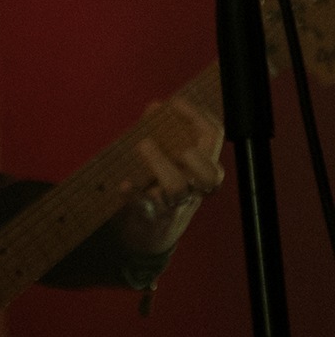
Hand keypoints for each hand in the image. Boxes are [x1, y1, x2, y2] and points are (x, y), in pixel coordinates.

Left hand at [117, 98, 225, 255]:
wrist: (149, 235)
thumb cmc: (160, 189)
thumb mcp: (168, 162)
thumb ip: (163, 134)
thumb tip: (156, 107)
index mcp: (200, 169)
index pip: (213, 139)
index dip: (199, 117)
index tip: (176, 101)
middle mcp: (193, 188)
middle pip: (211, 174)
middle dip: (194, 155)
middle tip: (177, 146)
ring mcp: (173, 204)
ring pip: (179, 187)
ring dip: (160, 163)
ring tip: (142, 145)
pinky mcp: (149, 216)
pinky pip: (144, 205)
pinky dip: (132, 192)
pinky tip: (123, 184)